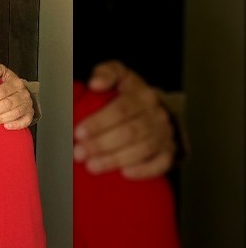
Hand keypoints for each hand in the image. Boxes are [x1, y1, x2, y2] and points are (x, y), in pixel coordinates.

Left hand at [0, 64, 33, 129]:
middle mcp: (23, 94)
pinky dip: (16, 125)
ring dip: (0, 118)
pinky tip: (6, 126)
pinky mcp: (29, 114)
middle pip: (8, 103)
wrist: (20, 91)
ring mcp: (27, 105)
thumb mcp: (1, 72)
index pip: (3, 90)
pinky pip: (25, 121)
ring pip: (15, 113)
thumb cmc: (7, 83)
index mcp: (16, 83)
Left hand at [74, 60, 175, 179]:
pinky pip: (162, 163)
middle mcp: (156, 113)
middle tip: (79, 153)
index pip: (122, 108)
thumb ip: (106, 73)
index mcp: (141, 94)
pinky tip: (125, 174)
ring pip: (144, 148)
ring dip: (116, 158)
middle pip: (131, 131)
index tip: (79, 132)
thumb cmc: (125, 93)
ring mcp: (164, 133)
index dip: (100, 121)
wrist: (151, 108)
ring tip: (92, 165)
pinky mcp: (169, 150)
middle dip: (103, 143)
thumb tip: (95, 83)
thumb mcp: (117, 76)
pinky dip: (145, 170)